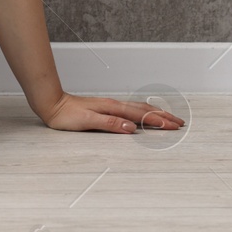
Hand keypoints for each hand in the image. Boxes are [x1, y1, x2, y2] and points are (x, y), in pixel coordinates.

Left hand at [36, 91, 185, 133]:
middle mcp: (114, 105)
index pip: (141, 116)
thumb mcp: (87, 121)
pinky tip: (143, 114)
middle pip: (144, 110)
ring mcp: (111, 106)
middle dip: (163, 116)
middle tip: (179, 123)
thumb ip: (109, 123)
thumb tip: (131, 127)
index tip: (173, 126)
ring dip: (155, 113)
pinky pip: (131, 109)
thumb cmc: (65, 115)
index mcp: (112, 108)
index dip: (159, 121)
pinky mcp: (106, 108)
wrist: (52, 104)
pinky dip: (143, 112)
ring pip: (139, 109)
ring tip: (168, 117)